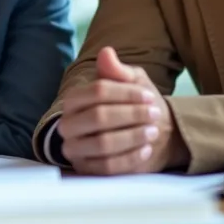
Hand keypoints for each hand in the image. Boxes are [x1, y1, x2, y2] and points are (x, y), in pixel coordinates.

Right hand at [58, 47, 187, 174]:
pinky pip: (108, 167)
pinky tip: (146, 150)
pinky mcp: (86, 170)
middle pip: (99, 117)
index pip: (98, 91)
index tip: (149, 96)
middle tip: (154, 115)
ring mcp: (75, 149)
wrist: (141, 137)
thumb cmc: (133, 107)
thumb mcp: (131, 84)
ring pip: (103, 143)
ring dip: (133, 137)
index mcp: (74, 99)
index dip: (126, 93)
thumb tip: (106, 53)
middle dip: (131, 115)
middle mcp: (68, 124)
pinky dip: (130, 158)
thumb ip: (118, 71)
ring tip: (152, 132)